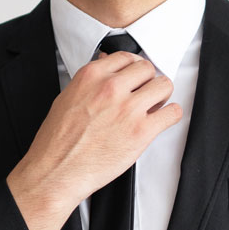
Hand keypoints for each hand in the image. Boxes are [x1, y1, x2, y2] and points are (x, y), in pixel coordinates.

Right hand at [15, 50, 181, 207]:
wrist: (56, 172)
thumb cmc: (58, 142)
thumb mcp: (68, 99)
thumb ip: (92, 83)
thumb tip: (107, 70)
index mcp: (92, 76)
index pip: (127, 57)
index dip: (133, 69)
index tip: (135, 78)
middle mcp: (111, 88)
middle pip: (148, 69)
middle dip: (148, 81)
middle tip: (144, 94)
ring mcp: (128, 109)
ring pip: (164, 86)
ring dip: (161, 96)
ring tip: (153, 107)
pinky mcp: (141, 132)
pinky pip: (172, 113)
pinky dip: (170, 116)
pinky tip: (160, 121)